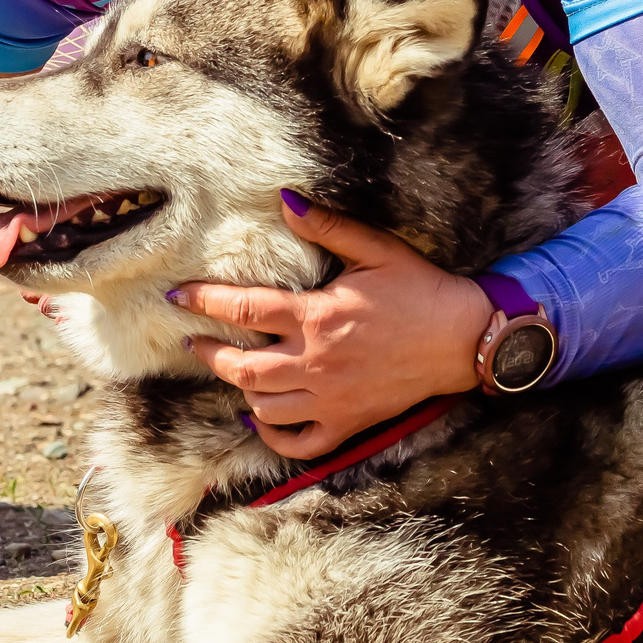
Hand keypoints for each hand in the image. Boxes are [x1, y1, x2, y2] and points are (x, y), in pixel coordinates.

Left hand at [171, 191, 492, 459]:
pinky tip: (261, 418)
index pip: (244, 309)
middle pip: (241, 367)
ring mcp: (332, 398)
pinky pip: (299, 442)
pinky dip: (273, 436)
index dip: (203, 301)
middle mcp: (317, 362)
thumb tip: (284, 200)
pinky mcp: (349, 422)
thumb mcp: (376, 249)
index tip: (178, 297)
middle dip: (208, 354)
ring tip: (231, 372)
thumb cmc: (421, 290)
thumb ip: (327, 227)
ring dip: (239, 390)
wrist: (465, 338)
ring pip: (264, 407)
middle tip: (191, 343)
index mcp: (318, 316)